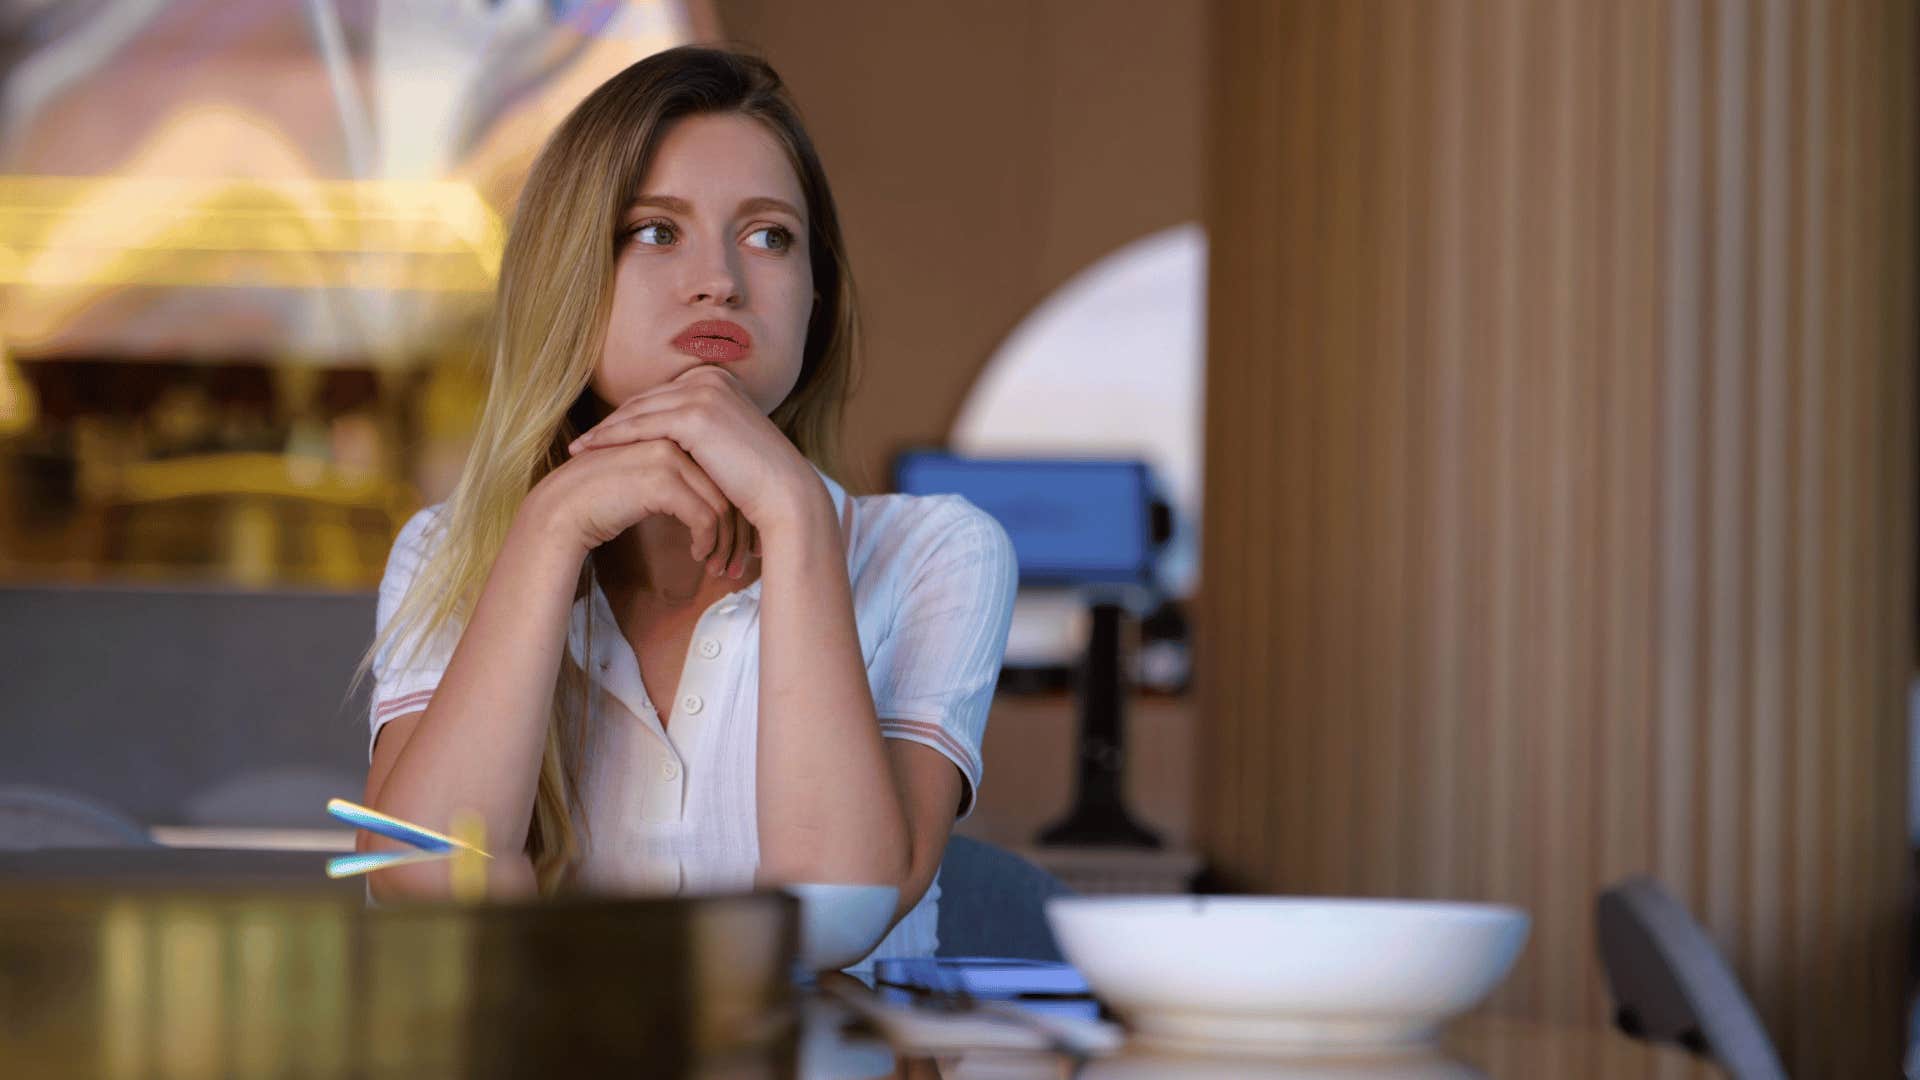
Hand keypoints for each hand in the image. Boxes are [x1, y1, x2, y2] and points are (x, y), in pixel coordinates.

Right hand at [531, 434, 749, 575]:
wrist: (561, 510)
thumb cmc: (602, 502)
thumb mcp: (647, 483)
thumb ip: (679, 481)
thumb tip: (719, 506)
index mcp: (673, 433)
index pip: (721, 472)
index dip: (736, 511)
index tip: (741, 543)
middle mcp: (674, 439)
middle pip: (727, 488)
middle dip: (738, 531)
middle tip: (740, 562)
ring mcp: (668, 456)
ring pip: (721, 505)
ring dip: (724, 544)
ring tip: (720, 568)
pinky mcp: (661, 481)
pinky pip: (704, 517)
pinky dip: (707, 542)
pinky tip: (699, 557)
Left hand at [566, 364, 821, 535]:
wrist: (783, 494)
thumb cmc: (755, 480)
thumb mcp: (723, 444)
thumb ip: (698, 432)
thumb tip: (665, 441)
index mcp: (717, 379)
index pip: (660, 397)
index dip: (628, 417)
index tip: (601, 435)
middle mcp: (709, 377)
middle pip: (645, 400)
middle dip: (610, 421)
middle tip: (581, 441)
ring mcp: (702, 392)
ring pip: (637, 411)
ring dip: (604, 430)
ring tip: (579, 448)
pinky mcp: (694, 414)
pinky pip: (640, 426)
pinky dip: (612, 438)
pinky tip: (591, 451)